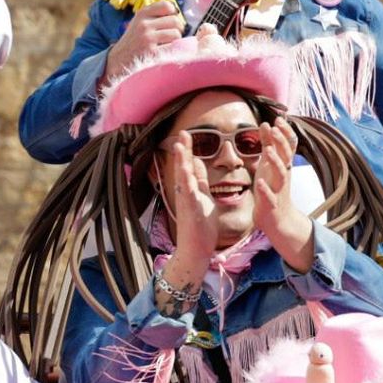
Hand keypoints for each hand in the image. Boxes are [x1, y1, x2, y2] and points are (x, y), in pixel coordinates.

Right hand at [105, 0, 184, 83]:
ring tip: (168, 44)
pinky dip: (173, 50)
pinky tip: (166, 52)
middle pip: (175, 20)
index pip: (167, 5)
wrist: (118, 60)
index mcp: (142, 14)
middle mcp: (144, 24)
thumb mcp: (139, 22)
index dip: (174, 13)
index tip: (171, 21)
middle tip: (173, 35)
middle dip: (178, 29)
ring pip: (176, 34)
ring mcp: (148, 38)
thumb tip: (178, 14)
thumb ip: (155, 16)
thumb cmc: (134, 41)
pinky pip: (173, 47)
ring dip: (176, 41)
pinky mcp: (152, 52)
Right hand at [163, 130, 222, 258]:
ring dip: (181, 160)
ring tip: (180, 145)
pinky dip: (187, 181)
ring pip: (183, 177)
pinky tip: (186, 170)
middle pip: (182, 167)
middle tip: (181, 133)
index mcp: (190, 189)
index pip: (187, 165)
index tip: (185, 134)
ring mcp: (186, 201)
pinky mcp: (190, 210)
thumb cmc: (201, 226)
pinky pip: (188, 193)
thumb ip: (200, 181)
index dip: (186, 150)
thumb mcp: (203, 197)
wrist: (195, 249)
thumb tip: (196, 163)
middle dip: (182, 150)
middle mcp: (185, 192)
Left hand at [251, 118, 313, 271]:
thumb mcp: (269, 164)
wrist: (278, 218)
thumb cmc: (272, 187)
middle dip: (281, 142)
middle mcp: (283, 175)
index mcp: (282, 164)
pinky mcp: (271, 204)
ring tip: (267, 151)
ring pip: (281, 175)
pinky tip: (259, 183)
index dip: (285, 132)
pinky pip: (270, 197)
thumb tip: (267, 123)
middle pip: (286, 156)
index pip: (289, 145)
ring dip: (276, 162)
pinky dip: (265, 190)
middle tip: (274, 128)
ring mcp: (278, 190)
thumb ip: (268, 144)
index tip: (279, 118)